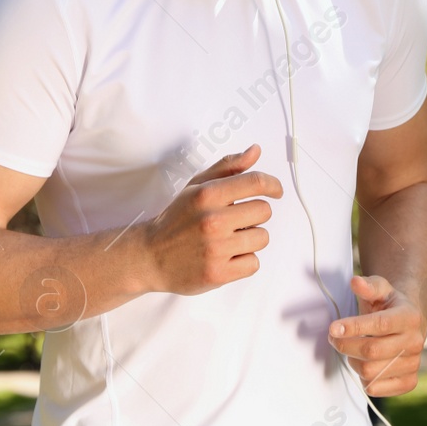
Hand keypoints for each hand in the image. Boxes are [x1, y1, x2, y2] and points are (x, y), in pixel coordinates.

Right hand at [143, 144, 283, 295]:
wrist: (150, 256)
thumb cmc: (176, 220)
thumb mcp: (196, 187)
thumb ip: (227, 167)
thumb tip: (254, 151)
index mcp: (207, 195)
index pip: (255, 182)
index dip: (272, 185)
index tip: (276, 190)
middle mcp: (212, 220)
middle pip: (264, 211)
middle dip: (254, 215)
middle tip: (236, 220)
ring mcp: (216, 249)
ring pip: (262, 238)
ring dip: (250, 238)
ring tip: (228, 239)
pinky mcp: (218, 274)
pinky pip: (254, 263)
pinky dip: (244, 261)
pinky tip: (226, 256)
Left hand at [327, 274, 426, 396]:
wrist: (408, 325)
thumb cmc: (390, 306)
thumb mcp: (381, 290)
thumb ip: (368, 286)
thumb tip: (356, 282)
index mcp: (409, 317)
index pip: (380, 324)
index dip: (354, 327)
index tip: (333, 328)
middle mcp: (415, 341)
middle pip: (372, 351)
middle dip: (345, 345)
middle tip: (334, 338)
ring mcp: (414, 363)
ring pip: (370, 372)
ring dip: (353, 362)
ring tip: (351, 350)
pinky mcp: (409, 381)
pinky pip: (378, 388)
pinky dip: (364, 379)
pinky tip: (364, 364)